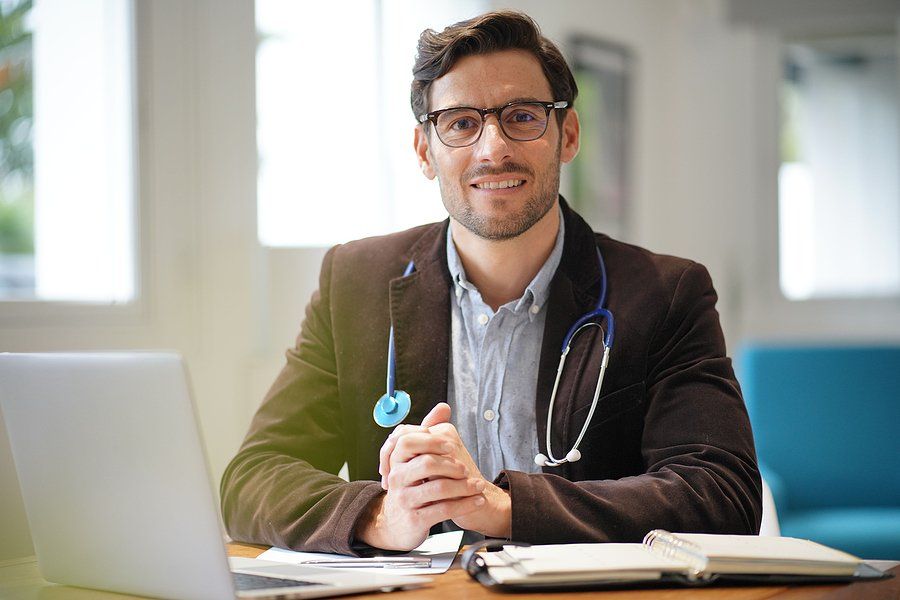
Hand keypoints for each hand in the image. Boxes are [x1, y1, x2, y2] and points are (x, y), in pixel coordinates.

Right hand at [354, 404, 485, 549]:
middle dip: (452, 464)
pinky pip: (444, 509)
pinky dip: (466, 504)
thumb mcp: (416, 460)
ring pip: (439, 488)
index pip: (408, 442)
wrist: (399, 523)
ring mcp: (405, 500)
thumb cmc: (412, 486)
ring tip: (477, 485)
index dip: (432, 441)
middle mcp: (397, 479)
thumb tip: (443, 407)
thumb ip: (429, 432)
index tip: (451, 446)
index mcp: (396, 461)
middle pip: (427, 463)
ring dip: (465, 486)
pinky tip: (477, 500)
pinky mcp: (416, 519)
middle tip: (465, 469)